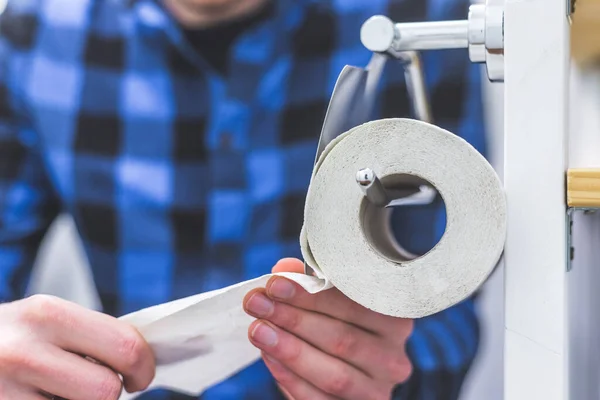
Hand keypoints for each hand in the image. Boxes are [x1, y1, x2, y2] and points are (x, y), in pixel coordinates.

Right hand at [0, 295, 154, 399]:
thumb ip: (91, 335)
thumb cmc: (8, 338)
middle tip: (99, 388)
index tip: (140, 376)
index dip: (143, 366)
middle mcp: (22, 352)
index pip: (124, 345)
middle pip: (105, 391)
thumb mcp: (43, 320)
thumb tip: (143, 361)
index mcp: (46, 314)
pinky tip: (36, 399)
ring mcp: (3, 391)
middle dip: (110, 393)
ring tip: (56, 392)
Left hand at [243, 258, 412, 399]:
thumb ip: (311, 281)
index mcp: (395, 320)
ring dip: (290, 350)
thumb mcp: (330, 297)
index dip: (313, 295)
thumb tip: (284, 269)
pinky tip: (268, 355)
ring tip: (258, 330)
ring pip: (334, 374)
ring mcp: (376, 390)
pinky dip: (290, 378)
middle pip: (343, 339)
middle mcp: (393, 358)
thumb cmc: (339, 321)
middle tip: (257, 303)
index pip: (356, 305)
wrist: (346, 368)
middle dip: (294, 319)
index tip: (275, 283)